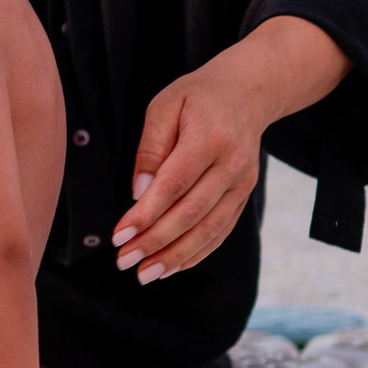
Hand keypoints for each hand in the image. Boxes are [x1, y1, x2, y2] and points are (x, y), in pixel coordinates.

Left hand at [111, 19, 347, 282]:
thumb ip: (150, 148)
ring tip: (144, 274)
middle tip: (124, 262)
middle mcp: (232, 164)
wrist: (248, 93)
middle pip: (192, 212)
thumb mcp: (164, 106)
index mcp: (209, 137)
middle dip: (155, 242)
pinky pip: (221, 231)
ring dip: (175, 256)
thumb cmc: (196, 98)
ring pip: (209, 229)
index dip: (146, 214)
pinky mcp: (245, 196)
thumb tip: (138, 192)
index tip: (119, 237)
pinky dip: (196, 253)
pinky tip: (170, 267)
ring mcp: (243, 183)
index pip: (174, 184)